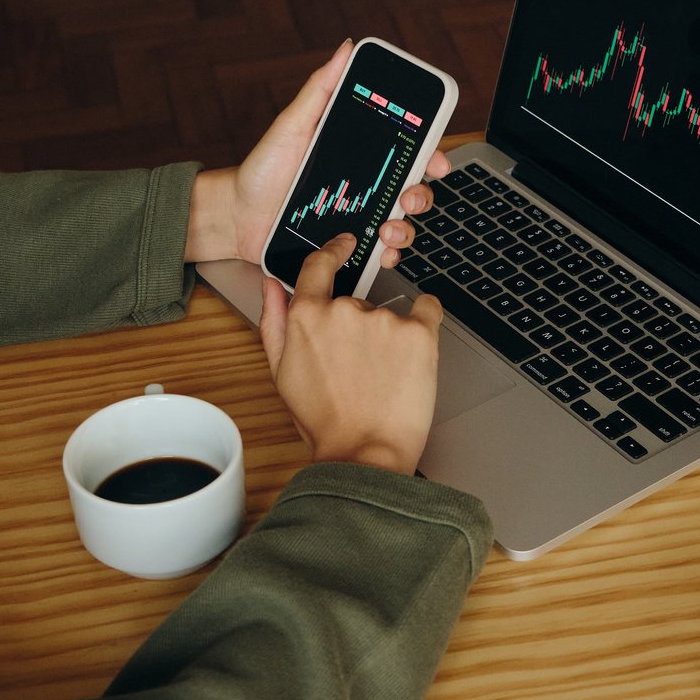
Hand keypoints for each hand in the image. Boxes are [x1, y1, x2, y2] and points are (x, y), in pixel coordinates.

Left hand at [184, 40, 450, 265]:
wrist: (236, 215)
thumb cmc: (262, 168)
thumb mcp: (292, 124)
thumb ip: (320, 88)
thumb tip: (345, 49)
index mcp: (358, 156)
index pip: (405, 154)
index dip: (430, 155)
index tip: (436, 160)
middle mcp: (363, 188)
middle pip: (412, 190)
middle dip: (422, 195)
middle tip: (408, 196)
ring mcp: (356, 219)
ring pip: (401, 225)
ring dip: (406, 229)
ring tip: (387, 227)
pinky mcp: (345, 248)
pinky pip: (377, 254)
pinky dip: (387, 256)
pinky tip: (380, 251)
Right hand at [258, 233, 443, 473]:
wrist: (364, 453)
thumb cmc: (324, 421)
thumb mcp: (281, 373)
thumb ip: (273, 321)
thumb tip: (271, 285)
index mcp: (307, 317)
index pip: (318, 265)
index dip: (333, 252)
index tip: (344, 246)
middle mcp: (344, 310)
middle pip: (354, 302)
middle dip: (357, 329)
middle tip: (358, 370)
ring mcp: (384, 320)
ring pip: (387, 315)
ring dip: (386, 337)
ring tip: (381, 379)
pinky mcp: (419, 333)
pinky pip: (428, 309)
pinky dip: (424, 322)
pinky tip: (414, 352)